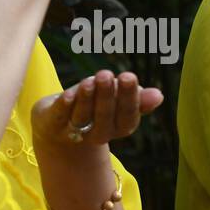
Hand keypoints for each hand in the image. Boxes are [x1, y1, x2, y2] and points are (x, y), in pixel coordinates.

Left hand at [31, 69, 162, 152]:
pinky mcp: (51, 124)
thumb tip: (159, 95)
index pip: (127, 118)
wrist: (57, 129)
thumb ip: (136, 99)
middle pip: (104, 119)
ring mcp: (72, 132)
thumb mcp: (116, 102)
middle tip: (107, 74)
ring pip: (82, 117)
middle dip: (107, 97)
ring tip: (90, 79)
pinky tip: (68, 94)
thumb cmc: (93, 108)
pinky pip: (59, 117)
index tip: (129, 77)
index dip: (129, 100)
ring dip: (86, 99)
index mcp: (116, 128)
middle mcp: (96, 134)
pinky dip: (64, 106)